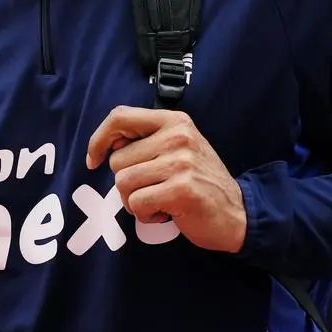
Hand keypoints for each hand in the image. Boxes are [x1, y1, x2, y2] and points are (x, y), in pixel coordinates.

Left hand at [86, 106, 246, 253]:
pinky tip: (166, 213)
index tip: (94, 160)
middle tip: (152, 190)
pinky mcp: (181, 190)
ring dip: (134, 202)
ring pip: (123, 183)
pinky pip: (137, 203)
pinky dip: (145, 215)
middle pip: (117, 161)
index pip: (120, 116)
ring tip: (159, 202)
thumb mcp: (177, 149)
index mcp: (174, 121)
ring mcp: (181, 163)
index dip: (99, 139)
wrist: (238, 214)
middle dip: (126, 183)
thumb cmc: (199, 182)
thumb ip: (146, 141)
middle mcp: (178, 136)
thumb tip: (108, 145)